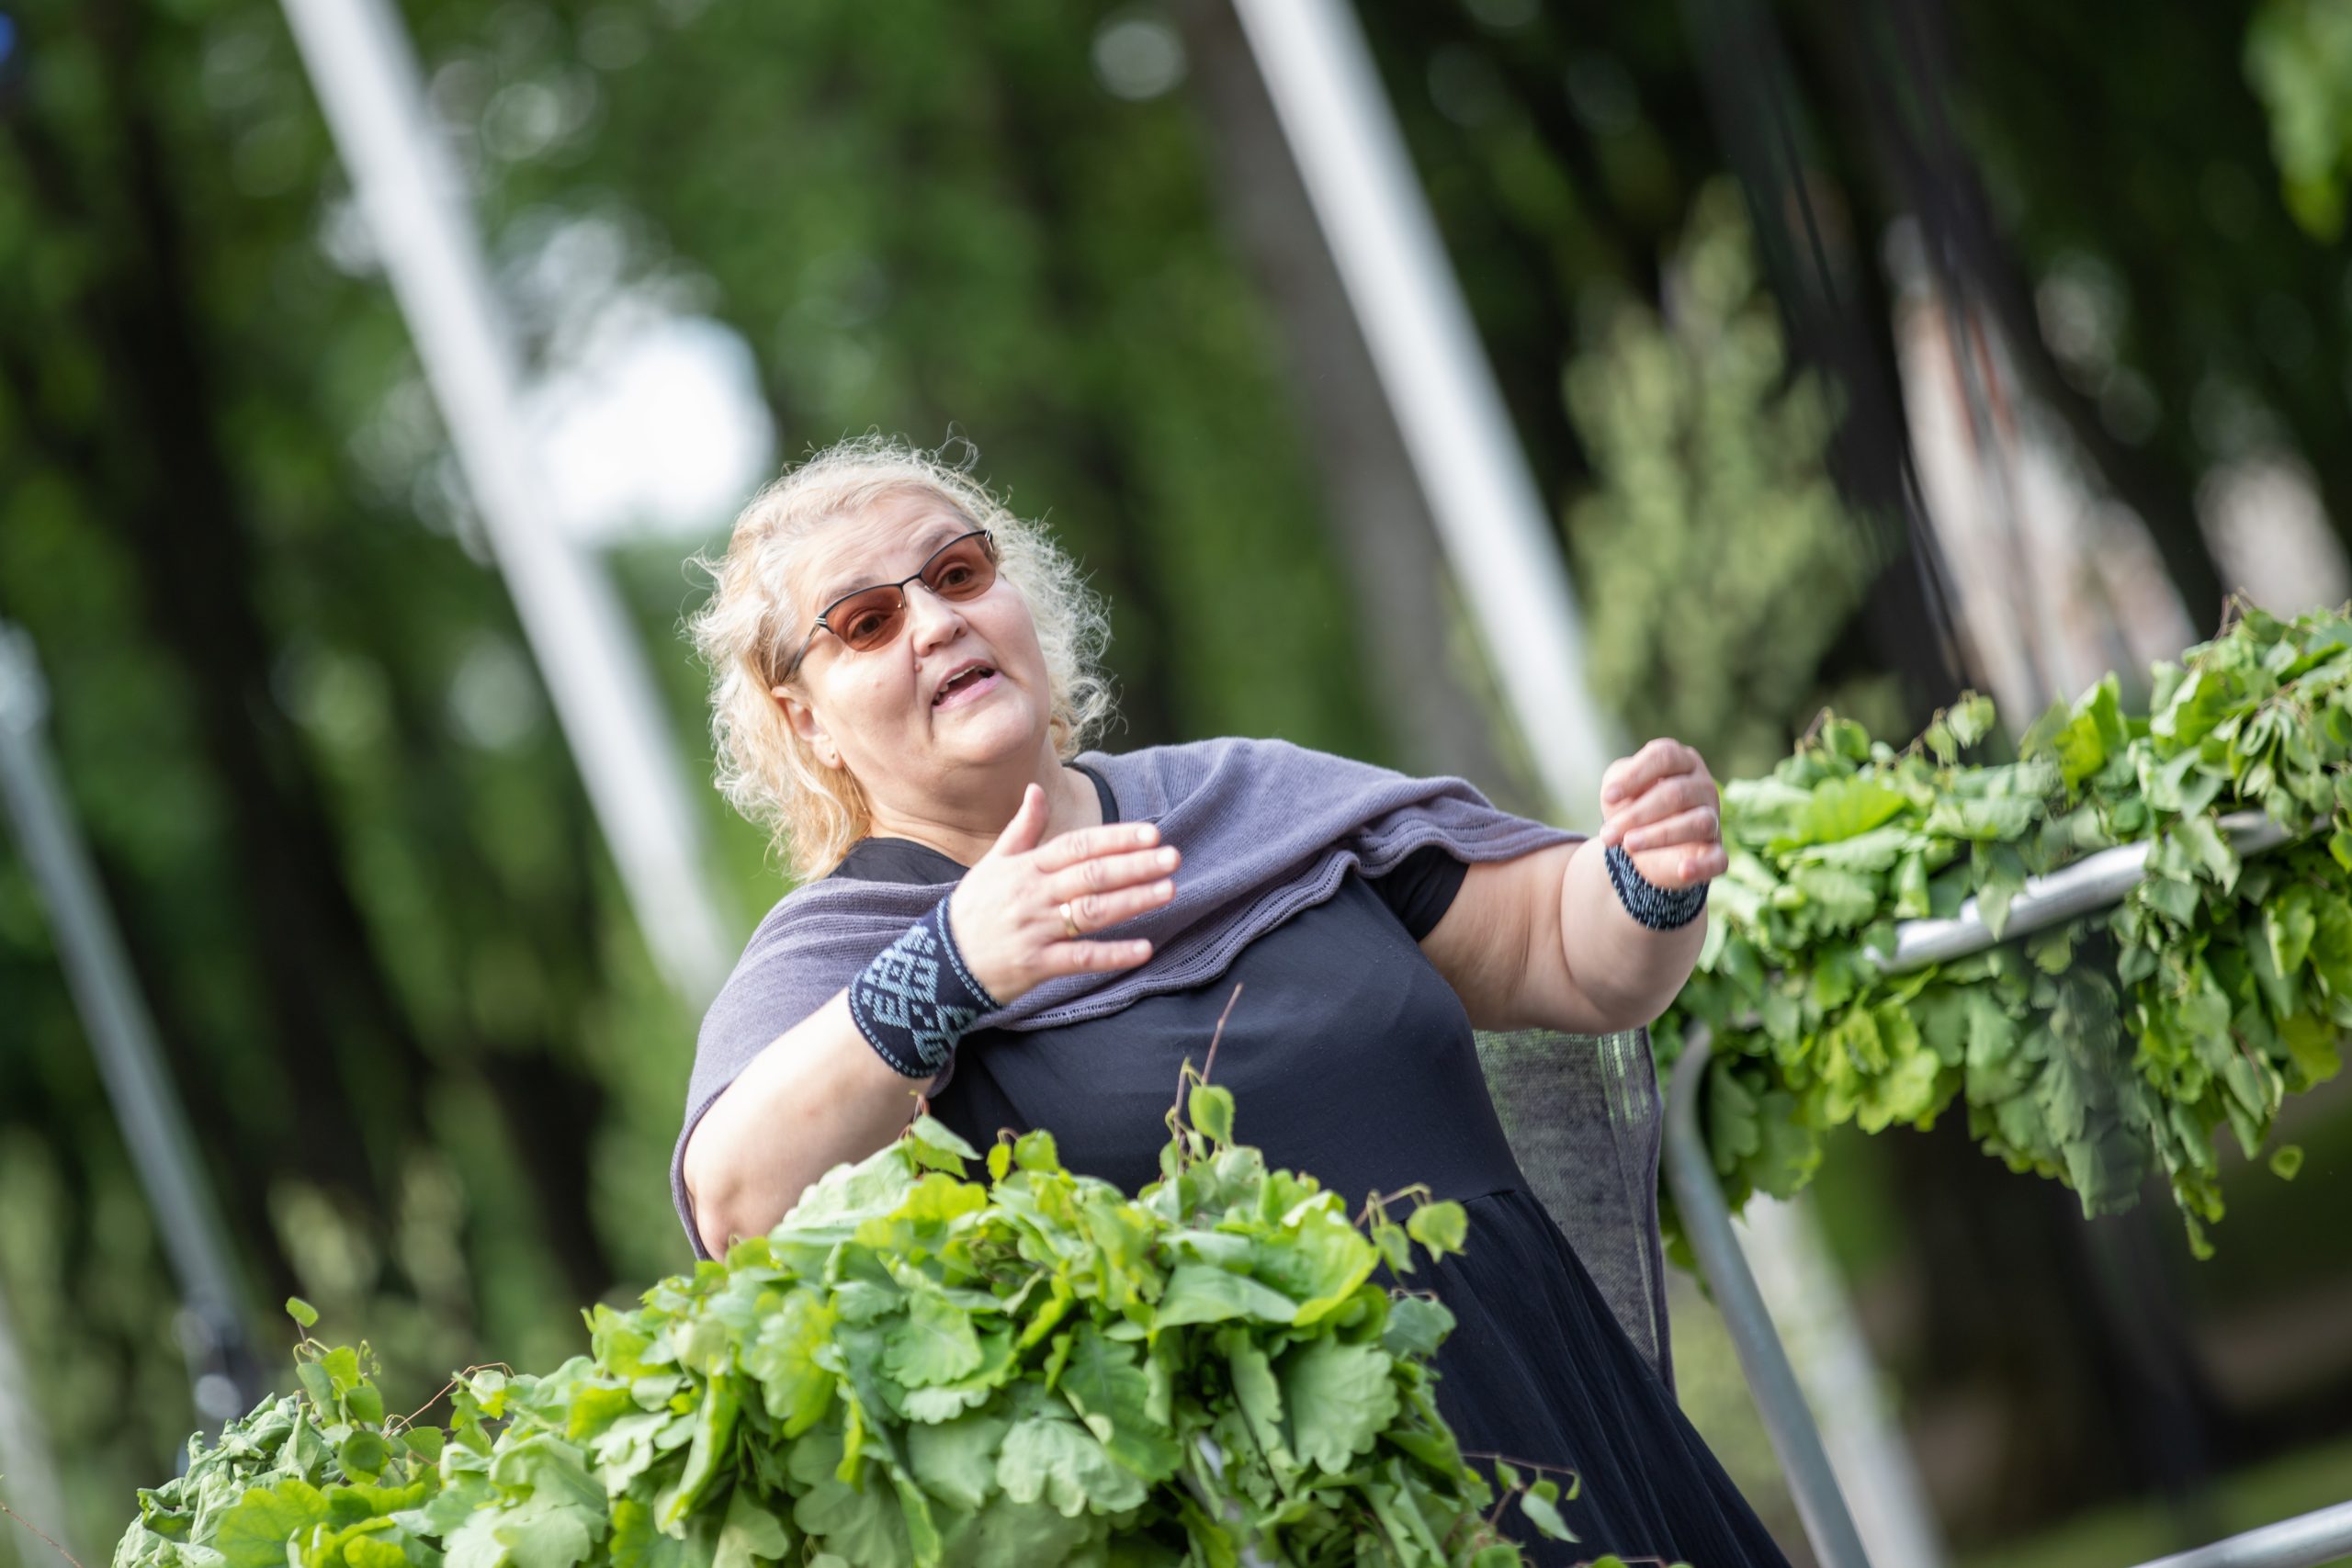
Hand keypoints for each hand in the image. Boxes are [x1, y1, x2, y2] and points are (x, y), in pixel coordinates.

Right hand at [946, 782, 1178, 1005]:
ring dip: (1132, 901)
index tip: (1152, 833)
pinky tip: (1144, 949)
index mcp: (1025, 867)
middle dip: (1134, 865)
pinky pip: (1080, 958)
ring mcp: (1035, 931)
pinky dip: (1112, 954)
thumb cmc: (974, 910)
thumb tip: (1036, 789)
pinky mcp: (1036, 965)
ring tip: (1169, 890)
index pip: (1077, 846)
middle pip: (1091, 875)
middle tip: (1173, 857)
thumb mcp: (993, 863)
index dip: (1115, 838)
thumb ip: (1021, 828)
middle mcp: (1032, 895)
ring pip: (1091, 913)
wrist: (939, 963)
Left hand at [1595, 738, 1725, 890]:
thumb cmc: (1631, 805)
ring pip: (1697, 822)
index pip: (1664, 756)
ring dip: (1659, 835)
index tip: (1608, 796)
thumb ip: (1618, 782)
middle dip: (1636, 815)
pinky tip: (1683, 870)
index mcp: (1681, 761)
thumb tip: (1618, 793)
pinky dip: (1702, 866)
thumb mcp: (1619, 788)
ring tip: (1628, 844)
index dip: (1635, 776)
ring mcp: (1713, 818)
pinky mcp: (1714, 851)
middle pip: (1676, 793)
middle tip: (1608, 834)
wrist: (1638, 846)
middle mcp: (1703, 786)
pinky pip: (1719, 859)